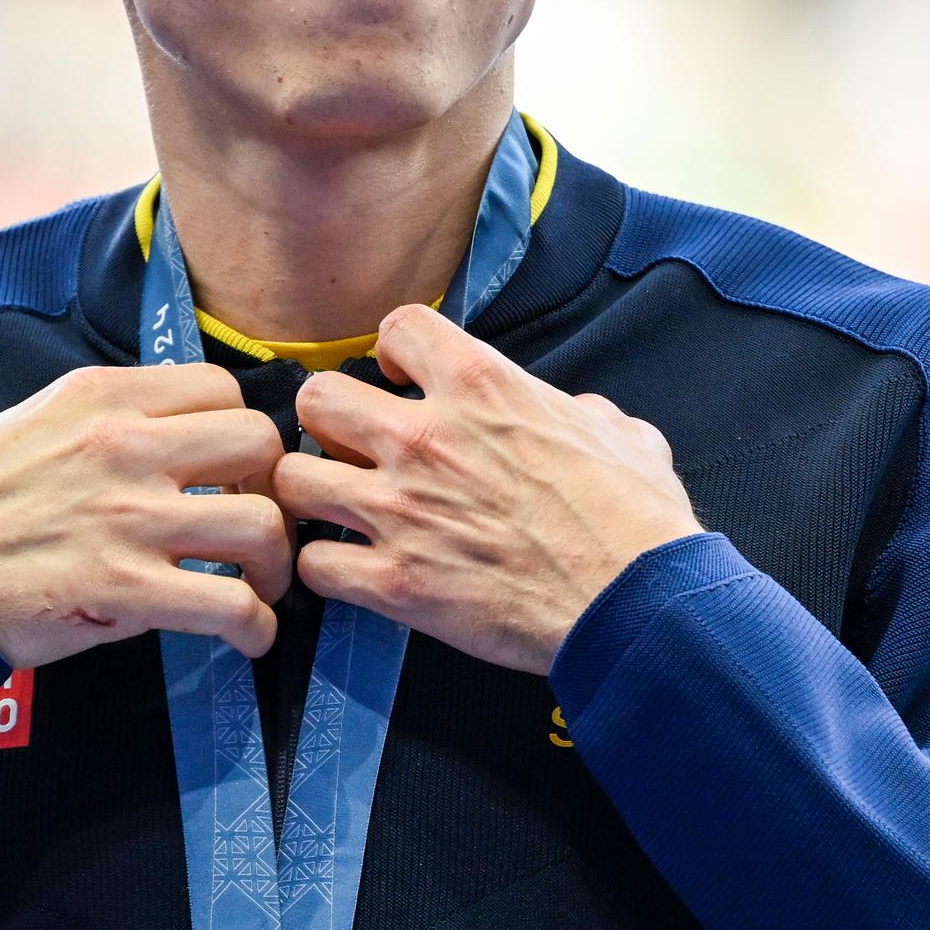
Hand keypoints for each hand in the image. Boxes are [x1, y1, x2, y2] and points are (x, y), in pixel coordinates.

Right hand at [0, 365, 292, 666]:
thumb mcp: (38, 424)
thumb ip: (112, 419)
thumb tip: (183, 438)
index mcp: (102, 397)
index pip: (222, 389)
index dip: (241, 435)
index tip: (232, 474)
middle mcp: (122, 445)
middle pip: (260, 446)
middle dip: (274, 492)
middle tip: (255, 530)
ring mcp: (126, 517)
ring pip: (261, 526)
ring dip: (275, 565)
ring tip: (257, 588)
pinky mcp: (123, 588)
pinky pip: (230, 605)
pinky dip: (256, 627)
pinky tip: (246, 636)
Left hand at [273, 305, 698, 675]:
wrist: (635, 601)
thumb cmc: (636, 518)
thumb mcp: (622, 435)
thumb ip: (583, 412)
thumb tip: (579, 411)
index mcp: (481, 386)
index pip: (397, 328)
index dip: (394, 353)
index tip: (402, 381)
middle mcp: (424, 438)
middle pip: (317, 399)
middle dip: (328, 422)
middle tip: (354, 449)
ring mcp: (400, 511)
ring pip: (294, 480)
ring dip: (313, 495)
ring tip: (339, 511)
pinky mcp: (395, 582)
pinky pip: (316, 565)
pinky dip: (328, 570)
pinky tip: (354, 571)